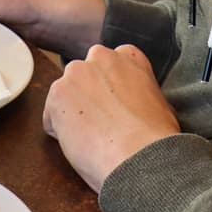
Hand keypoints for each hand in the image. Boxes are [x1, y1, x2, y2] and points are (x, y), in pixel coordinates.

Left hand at [43, 44, 179, 191]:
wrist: (139, 155)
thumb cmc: (155, 137)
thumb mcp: (160, 103)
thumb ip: (139, 91)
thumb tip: (134, 103)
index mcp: (128, 56)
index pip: (109, 64)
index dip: (108, 87)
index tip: (112, 105)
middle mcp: (101, 56)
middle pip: (84, 75)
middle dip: (87, 95)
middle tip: (100, 122)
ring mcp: (76, 73)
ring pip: (66, 94)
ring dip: (72, 112)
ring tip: (90, 137)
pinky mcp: (57, 94)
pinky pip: (51, 115)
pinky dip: (59, 130)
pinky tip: (79, 144)